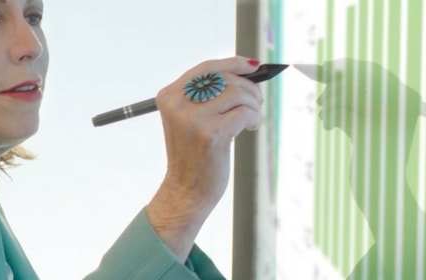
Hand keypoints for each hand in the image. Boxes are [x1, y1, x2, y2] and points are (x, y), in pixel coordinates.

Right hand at [146, 56, 262, 261]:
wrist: (186, 190)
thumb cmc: (194, 152)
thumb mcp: (191, 118)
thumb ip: (208, 93)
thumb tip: (247, 68)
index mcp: (169, 96)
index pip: (205, 68)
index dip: (233, 63)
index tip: (253, 66)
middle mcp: (177, 104)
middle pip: (225, 78)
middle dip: (249, 88)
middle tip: (256, 103)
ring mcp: (193, 119)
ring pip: (238, 94)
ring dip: (253, 106)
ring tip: (252, 119)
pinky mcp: (211, 134)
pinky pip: (245, 113)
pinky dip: (254, 119)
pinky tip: (251, 129)